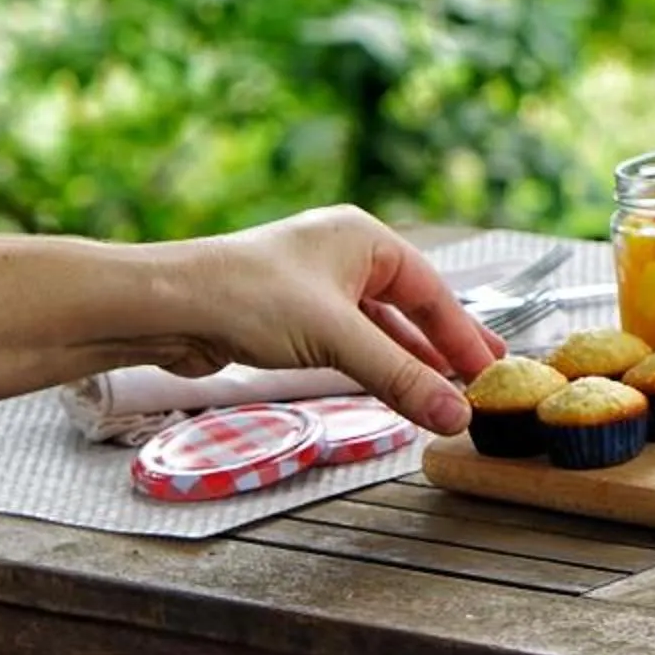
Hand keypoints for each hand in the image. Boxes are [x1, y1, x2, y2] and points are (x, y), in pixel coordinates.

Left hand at [159, 207, 505, 434]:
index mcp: (362, 238)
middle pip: (408, 306)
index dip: (463, 334)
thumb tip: (457, 416)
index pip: (431, 290)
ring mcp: (314, 286)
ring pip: (377, 327)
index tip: (489, 370)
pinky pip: (346, 341)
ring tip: (440, 390)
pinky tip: (389, 387)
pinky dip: (372, 364)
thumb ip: (401, 379)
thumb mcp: (338, 340)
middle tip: (478, 377)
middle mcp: (341, 255)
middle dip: (441, 346)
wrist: (165, 307)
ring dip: (406, 360)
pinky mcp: (288, 316)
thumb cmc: (247, 299)